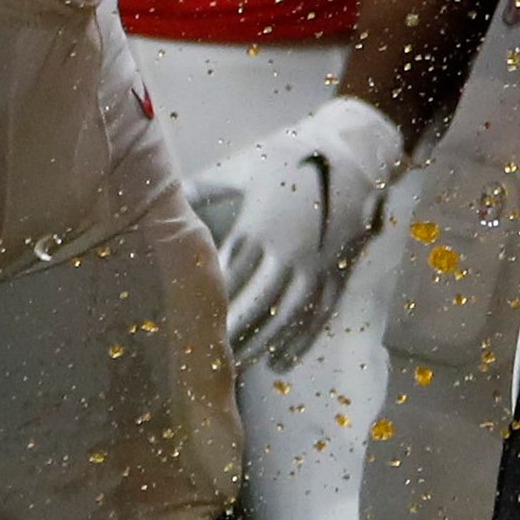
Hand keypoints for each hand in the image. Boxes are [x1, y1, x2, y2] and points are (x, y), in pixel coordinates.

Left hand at [187, 96, 404, 369]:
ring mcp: (316, 266)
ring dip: (262, 345)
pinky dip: (299, 343)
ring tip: (239, 368)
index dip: (206, 305)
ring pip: (285, 317)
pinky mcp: (337, 273)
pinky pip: (317, 316)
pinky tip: (281, 362)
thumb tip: (164, 199)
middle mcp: (287, 253)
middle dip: (231, 335)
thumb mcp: (243, 166)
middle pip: (254, 305)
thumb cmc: (292, 155)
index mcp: (258, 228)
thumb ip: (202, 187)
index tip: (185, 327)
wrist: (355, 152)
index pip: (225, 278)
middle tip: (206, 360)